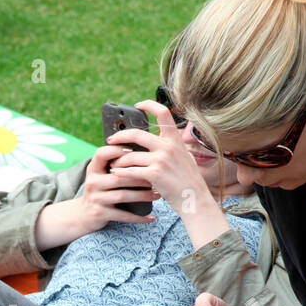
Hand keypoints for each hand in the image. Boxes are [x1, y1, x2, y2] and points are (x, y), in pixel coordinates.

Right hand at [34, 145, 161, 247]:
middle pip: (119, 177)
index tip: (134, 150)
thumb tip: (143, 153)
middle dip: (140, 177)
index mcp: (93, 169)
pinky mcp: (100, 214)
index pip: (101, 154)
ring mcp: (95, 199)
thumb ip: (115, 166)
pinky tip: (151, 217)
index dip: (116, 150)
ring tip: (157, 195)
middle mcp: (92, 182)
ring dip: (143, 195)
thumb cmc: (100, 191)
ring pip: (123, 195)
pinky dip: (138, 217)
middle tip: (157, 178)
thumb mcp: (101, 176)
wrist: (83, 215)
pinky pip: (123, 215)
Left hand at [106, 99, 210, 214]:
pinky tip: (116, 174)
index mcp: (175, 139)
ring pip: (130, 155)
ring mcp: (161, 160)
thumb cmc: (187, 181)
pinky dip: (121, 173)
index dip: (149, 105)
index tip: (138, 105)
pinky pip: (130, 171)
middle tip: (110, 141)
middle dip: (119, 137)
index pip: (163, 112)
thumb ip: (170, 147)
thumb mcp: (184, 157)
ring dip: (118, 160)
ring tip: (114, 165)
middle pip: (136, 134)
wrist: (195, 199)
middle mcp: (168, 146)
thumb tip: (154, 140)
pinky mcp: (154, 174)